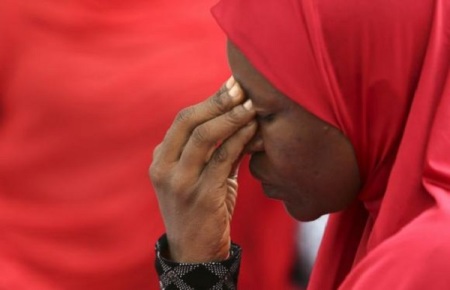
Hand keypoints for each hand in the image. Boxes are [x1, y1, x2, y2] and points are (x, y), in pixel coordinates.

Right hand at [150, 77, 256, 262]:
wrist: (195, 251)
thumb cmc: (199, 208)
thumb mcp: (197, 175)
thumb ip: (213, 149)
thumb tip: (240, 115)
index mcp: (160, 160)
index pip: (182, 120)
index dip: (209, 100)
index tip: (231, 85)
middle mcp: (163, 168)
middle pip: (189, 121)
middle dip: (218, 101)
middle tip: (242, 87)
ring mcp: (180, 182)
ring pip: (205, 136)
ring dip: (231, 116)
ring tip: (252, 104)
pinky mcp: (201, 196)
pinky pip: (223, 158)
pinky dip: (239, 139)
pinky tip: (253, 129)